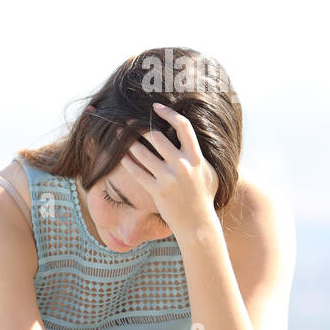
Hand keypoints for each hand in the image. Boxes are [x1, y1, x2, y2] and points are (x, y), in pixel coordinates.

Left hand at [118, 102, 219, 232]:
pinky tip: (121, 156)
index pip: (183, 127)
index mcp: (196, 157)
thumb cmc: (203, 196)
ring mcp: (169, 178)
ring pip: (142, 153)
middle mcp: (182, 165)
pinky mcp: (157, 191)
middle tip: (129, 122)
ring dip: (128, 142)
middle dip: (139, 127)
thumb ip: (199, 155)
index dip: (169, 113)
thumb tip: (192, 138)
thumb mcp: (209, 172)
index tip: (156, 107)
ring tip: (119, 135)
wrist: (197, 222)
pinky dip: (127, 162)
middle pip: (156, 137)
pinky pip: (137, 172)